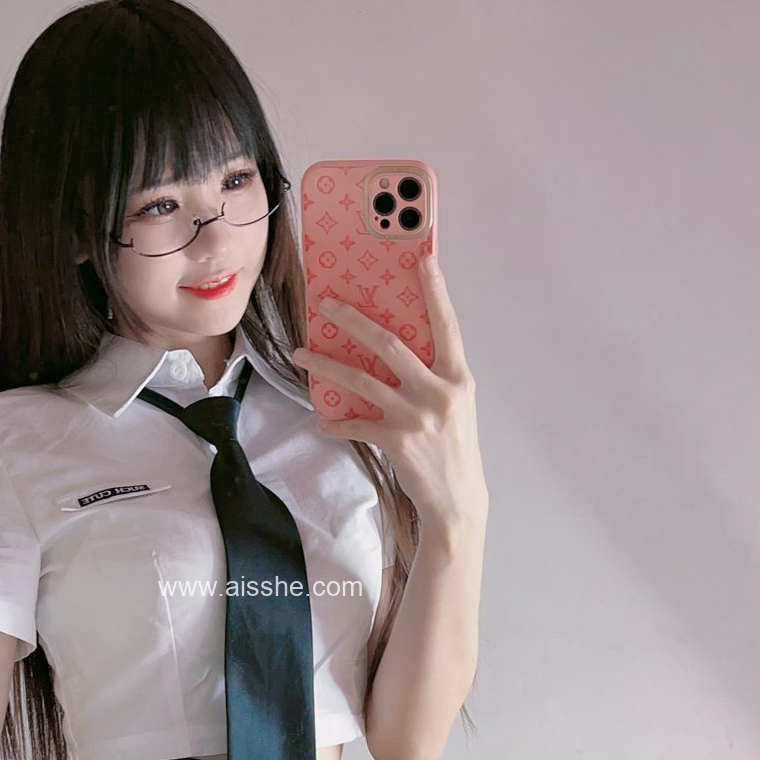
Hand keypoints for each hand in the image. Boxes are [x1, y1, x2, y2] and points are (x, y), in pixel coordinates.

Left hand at [291, 256, 488, 535]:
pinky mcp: (397, 441)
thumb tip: (394, 347)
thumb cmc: (454, 447)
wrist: (457, 500)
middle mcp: (439, 392)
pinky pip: (356, 423)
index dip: (435, 291)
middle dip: (353, 319)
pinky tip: (324, 420)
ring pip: (361, 379)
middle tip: (326, 304)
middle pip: (389, 344)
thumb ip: (434, 375)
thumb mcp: (455, 405)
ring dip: (326, 364)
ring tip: (301, 353)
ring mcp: (417, 416)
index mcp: (458, 378)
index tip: (423, 259)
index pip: (447, 325)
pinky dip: (337, 422)